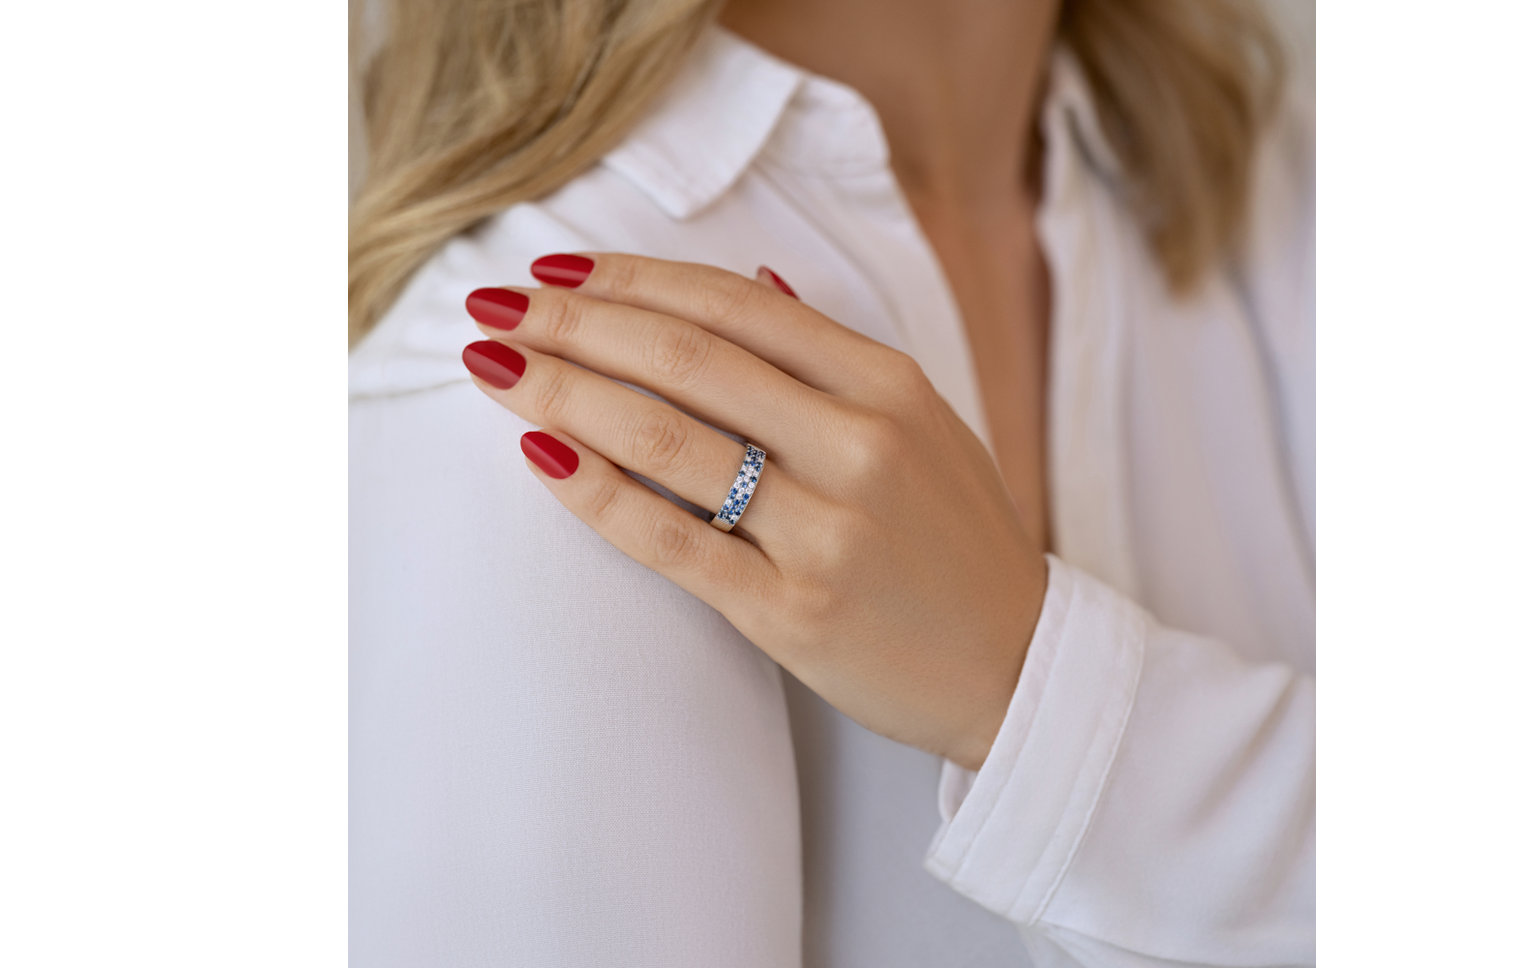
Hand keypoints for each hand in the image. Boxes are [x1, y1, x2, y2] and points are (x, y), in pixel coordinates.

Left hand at [460, 253, 1046, 768]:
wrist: (1019, 667)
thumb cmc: (957, 542)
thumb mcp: (924, 425)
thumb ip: (836, 358)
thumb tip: (753, 282)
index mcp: (888, 385)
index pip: (733, 305)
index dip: (633, 279)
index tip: (558, 268)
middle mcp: (859, 445)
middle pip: (686, 358)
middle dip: (574, 323)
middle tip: (495, 305)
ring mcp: (827, 530)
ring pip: (667, 440)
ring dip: (562, 391)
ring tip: (493, 364)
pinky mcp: (793, 611)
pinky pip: (672, 539)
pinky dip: (595, 491)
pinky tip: (539, 451)